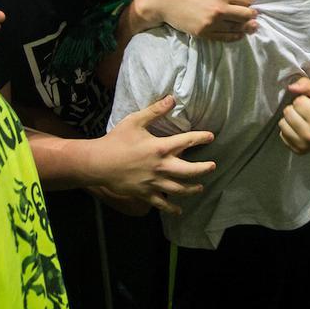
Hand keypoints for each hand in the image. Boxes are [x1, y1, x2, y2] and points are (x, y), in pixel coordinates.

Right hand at [94, 96, 215, 214]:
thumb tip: (172, 98)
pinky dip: (171, 208)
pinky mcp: (145, 193)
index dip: (202, 138)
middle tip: (213, 166)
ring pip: (179, 189)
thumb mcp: (135, 121)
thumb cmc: (116, 140)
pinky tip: (179, 210)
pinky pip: (161, 203)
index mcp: (161, 147)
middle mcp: (161, 167)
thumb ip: (155, 111)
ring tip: (201, 187)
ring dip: (192, 189)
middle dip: (204, 169)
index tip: (211, 137)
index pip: (188, 141)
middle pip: (190, 171)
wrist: (97, 163)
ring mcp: (154, 182)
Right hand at [133, 0, 257, 40]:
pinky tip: (239, 34)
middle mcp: (219, 8)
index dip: (249, 2)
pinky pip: (226, 37)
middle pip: (247, 15)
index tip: (247, 4)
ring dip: (246, 27)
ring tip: (250, 26)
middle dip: (251, 15)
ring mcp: (212, 22)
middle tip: (253, 16)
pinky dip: (235, 36)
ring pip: (238, 27)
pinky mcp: (204, 33)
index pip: (247, 1)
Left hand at [280, 77, 309, 153]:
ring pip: (282, 123)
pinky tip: (298, 129)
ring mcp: (304, 144)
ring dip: (289, 119)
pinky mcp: (297, 150)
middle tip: (304, 112)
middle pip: (288, 112)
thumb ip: (306, 85)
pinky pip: (282, 135)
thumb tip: (290, 87)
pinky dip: (288, 130)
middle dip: (294, 109)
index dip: (302, 100)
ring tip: (300, 120)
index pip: (298, 102)